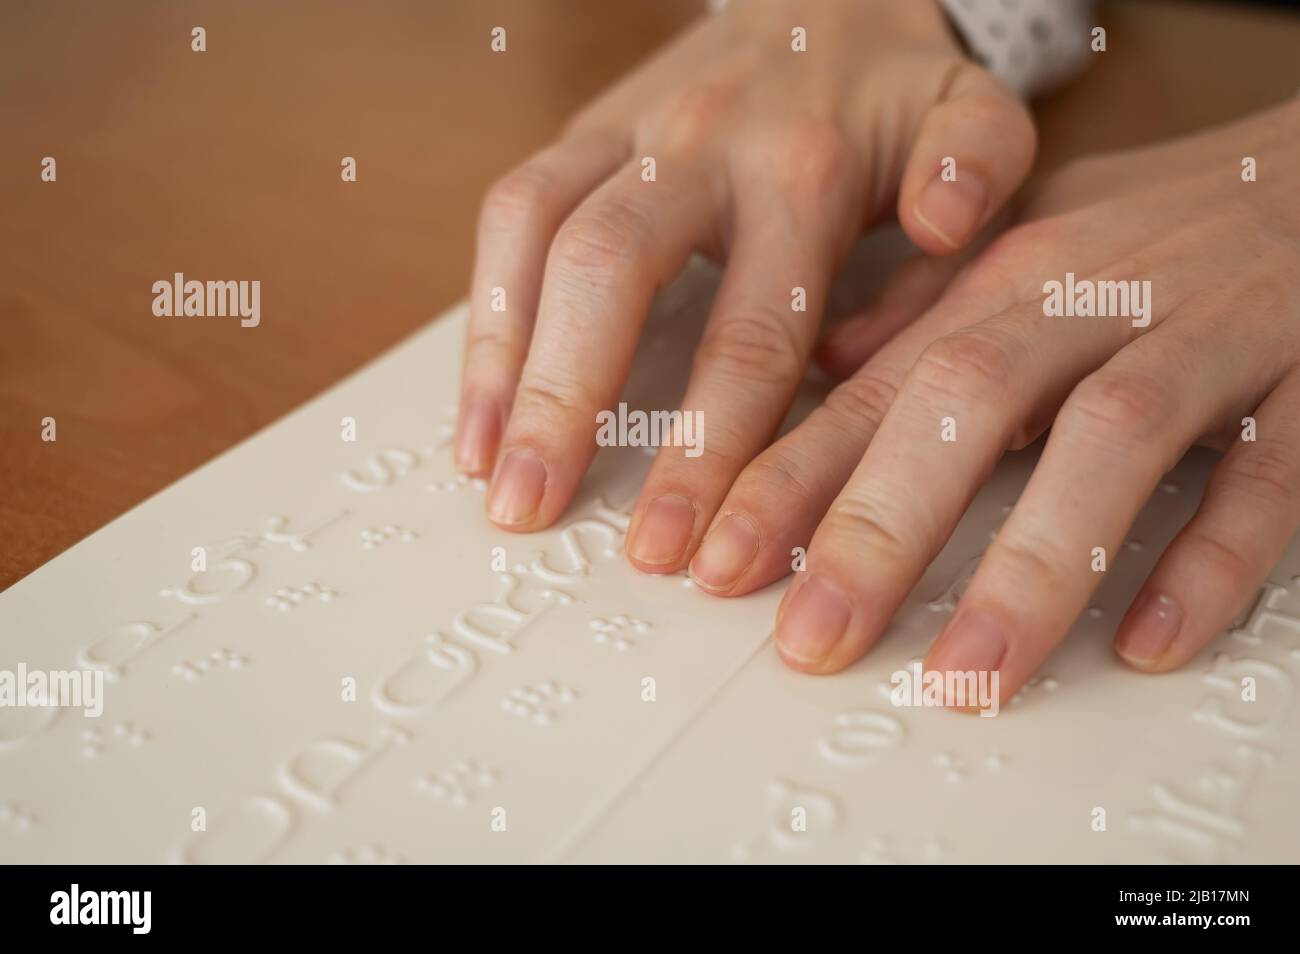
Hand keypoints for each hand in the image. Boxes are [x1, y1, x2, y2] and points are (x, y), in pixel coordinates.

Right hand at [456, 0, 1035, 570]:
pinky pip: (508, 214)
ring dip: (503, 365)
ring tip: (491, 476)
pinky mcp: (579, 135)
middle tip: (536, 514)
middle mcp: (697, 144)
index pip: (749, 330)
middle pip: (609, 272)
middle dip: (569, 404)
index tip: (687, 545)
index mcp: (803, 167)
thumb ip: (976, 163)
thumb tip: (945, 225)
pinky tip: (480, 409)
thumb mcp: (970, 107)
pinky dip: (485, 317)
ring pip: (536, 238)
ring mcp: (625, 133)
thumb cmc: (894, 89)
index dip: (709, 447)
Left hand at [717, 98, 1299, 703]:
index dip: (789, 479)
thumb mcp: (1027, 254)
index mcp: (1007, 285)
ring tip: (966, 675)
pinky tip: (1151, 639)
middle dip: (878, 529)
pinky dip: (1213, 556)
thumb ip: (926, 319)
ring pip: (1109, 438)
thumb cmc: (1165, 229)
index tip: (717, 563)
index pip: (877, 390)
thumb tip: (820, 373)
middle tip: (811, 639)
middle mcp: (1093, 302)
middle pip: (967, 404)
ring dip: (1032, 564)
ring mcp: (1208, 334)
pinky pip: (1271, 470)